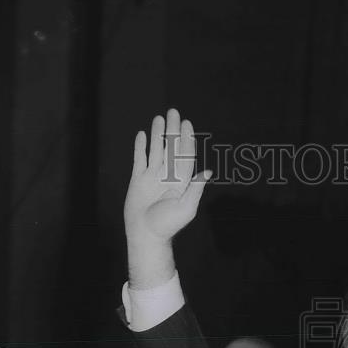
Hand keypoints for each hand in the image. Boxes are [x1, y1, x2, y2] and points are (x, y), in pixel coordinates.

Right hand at [124, 108, 210, 287]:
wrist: (146, 234)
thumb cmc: (168, 225)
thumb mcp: (186, 208)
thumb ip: (196, 189)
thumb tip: (208, 172)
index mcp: (181, 181)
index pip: (185, 154)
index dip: (187, 139)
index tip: (187, 124)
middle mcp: (167, 175)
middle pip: (171, 148)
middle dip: (173, 130)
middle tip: (174, 112)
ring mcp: (152, 176)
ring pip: (156, 150)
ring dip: (158, 134)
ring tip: (159, 118)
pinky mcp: (138, 179)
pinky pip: (140, 158)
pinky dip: (141, 146)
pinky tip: (142, 134)